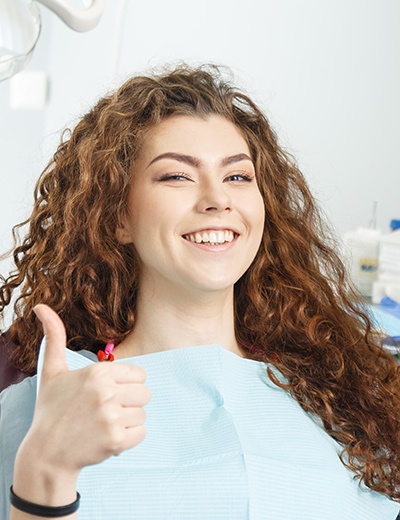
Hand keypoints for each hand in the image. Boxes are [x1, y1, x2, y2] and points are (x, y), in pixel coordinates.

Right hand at [18, 304, 150, 478]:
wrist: (45, 454)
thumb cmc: (51, 410)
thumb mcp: (52, 371)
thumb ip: (54, 337)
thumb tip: (41, 306)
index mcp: (98, 372)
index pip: (139, 374)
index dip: (126, 384)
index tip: (108, 393)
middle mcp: (107, 392)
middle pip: (145, 393)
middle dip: (129, 403)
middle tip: (106, 410)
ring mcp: (112, 417)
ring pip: (143, 414)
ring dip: (128, 421)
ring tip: (104, 424)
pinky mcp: (116, 441)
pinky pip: (141, 434)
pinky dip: (128, 439)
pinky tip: (108, 438)